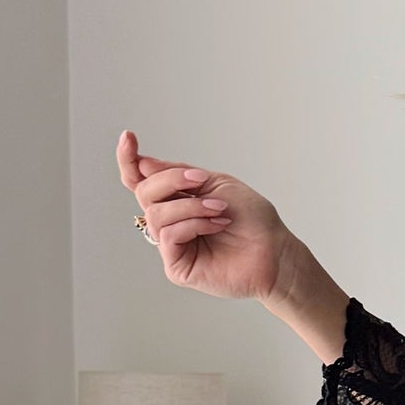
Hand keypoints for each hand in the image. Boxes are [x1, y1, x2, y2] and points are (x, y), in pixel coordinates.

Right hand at [116, 127, 288, 301]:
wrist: (275, 251)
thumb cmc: (253, 219)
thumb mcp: (215, 183)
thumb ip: (178, 174)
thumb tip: (142, 165)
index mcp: (177, 199)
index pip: (140, 179)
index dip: (128, 159)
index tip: (129, 137)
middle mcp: (170, 221)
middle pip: (143, 192)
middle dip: (171, 181)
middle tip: (200, 181)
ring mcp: (172, 245)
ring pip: (156, 214)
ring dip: (190, 206)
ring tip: (219, 209)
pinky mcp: (177, 266)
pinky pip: (168, 236)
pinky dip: (192, 224)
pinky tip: (216, 225)